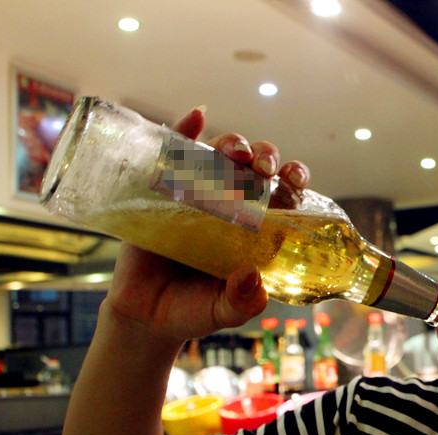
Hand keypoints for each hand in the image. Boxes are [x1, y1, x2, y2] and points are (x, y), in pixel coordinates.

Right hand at [104, 106, 310, 344]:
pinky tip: (196, 116)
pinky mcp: (162, 190)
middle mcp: (230, 204)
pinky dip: (185, 130)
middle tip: (263, 168)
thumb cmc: (192, 310)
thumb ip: (241, 302)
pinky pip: (174, 153)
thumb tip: (252, 279)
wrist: (143, 315)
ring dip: (231, 143)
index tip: (294, 180)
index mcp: (255, 228)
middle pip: (254, 168)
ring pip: (219, 156)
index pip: (283, 194)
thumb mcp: (222, 313)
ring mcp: (197, 194)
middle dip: (264, 157)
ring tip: (235, 152)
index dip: (293, 179)